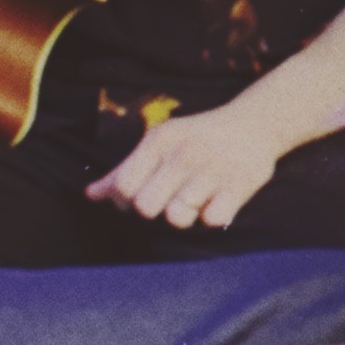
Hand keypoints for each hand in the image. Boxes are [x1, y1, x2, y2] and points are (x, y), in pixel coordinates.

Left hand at [85, 96, 284, 233]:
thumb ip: (124, 171)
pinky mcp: (239, 185)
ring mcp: (212, 170)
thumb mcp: (159, 143)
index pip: (123, 186)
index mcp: (159, 141)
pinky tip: (216, 202)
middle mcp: (183, 154)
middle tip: (171, 198)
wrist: (253, 124)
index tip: (142, 195)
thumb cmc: (196, 138)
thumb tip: (90, 195)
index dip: (126, 200)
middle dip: (156, 209)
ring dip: (185, 216)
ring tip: (194, 201)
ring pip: (178, 218)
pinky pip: (212, 220)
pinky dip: (213, 217)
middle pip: (146, 207)